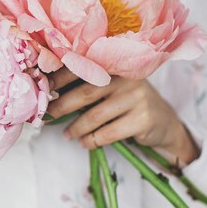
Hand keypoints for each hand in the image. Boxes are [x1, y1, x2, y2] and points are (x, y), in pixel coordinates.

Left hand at [46, 68, 200, 164]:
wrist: (164, 122)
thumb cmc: (127, 101)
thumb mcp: (111, 86)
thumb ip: (87, 83)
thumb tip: (48, 89)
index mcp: (115, 65)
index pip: (83, 67)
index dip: (60, 77)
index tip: (42, 87)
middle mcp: (126, 78)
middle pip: (86, 92)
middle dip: (62, 105)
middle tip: (46, 116)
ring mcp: (137, 97)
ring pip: (95, 115)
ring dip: (76, 127)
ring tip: (66, 134)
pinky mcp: (143, 119)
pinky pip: (109, 133)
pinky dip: (92, 140)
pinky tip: (84, 142)